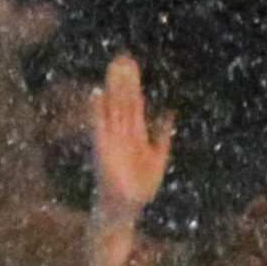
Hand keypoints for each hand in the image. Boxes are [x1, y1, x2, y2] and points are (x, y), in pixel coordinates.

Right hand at [88, 52, 172, 226]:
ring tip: (111, 68)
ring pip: (113, 107)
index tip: (132, 69)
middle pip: (123, 101)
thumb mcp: (158, 158)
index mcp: (135, 135)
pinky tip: (95, 94)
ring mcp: (111, 138)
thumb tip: (171, 114)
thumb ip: (163, 136)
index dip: (134, 87)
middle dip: (123, 80)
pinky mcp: (103, 147)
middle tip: (121, 58)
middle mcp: (121, 133)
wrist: (124, 207)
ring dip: (112, 88)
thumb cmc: (139, 188)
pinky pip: (98, 124)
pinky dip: (96, 110)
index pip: (134, 105)